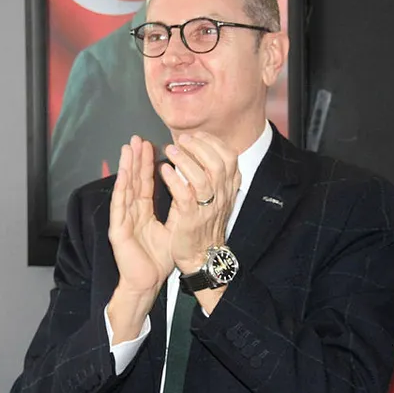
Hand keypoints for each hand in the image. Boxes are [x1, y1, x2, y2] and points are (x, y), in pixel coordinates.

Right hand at [109, 135, 173, 296]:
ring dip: (126, 168)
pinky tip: (123, 175)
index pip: (146, 183)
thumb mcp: (172, 228)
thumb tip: (189, 189)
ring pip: (125, 189)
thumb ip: (177, 209)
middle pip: (133, 181)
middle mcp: (131, 212)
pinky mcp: (118, 231)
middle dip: (136, 159)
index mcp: (142, 211)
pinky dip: (122, 190)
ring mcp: (123, 220)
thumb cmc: (158, 259)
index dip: (148, 164)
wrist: (147, 282)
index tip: (151, 145)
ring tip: (128, 148)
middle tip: (138, 138)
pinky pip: (120, 207)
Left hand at [160, 132, 240, 273]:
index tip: (196, 137)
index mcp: (229, 189)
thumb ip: (214, 176)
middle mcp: (222, 196)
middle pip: (219, 163)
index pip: (229, 157)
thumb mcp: (218, 198)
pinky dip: (173, 180)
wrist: (203, 256)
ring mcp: (208, 208)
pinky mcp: (191, 219)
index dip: (212, 142)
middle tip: (181, 140)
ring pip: (203, 178)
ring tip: (170, 151)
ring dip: (185, 160)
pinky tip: (163, 170)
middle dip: (199, 146)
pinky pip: (184, 195)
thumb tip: (202, 149)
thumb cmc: (205, 224)